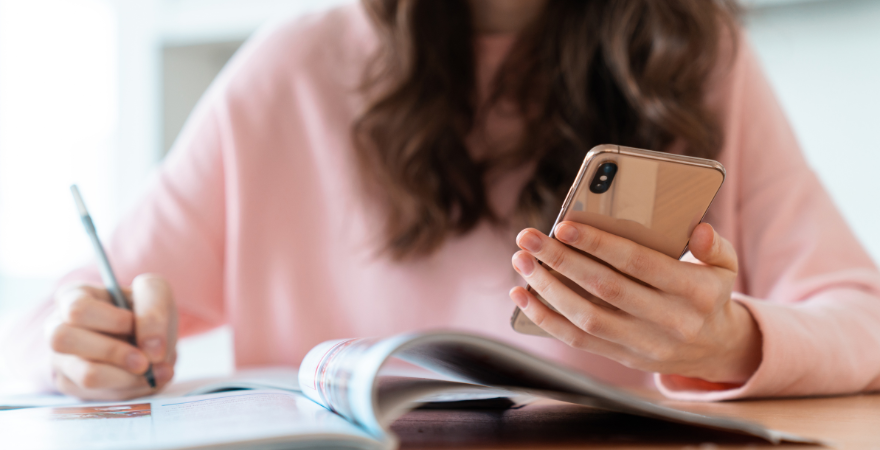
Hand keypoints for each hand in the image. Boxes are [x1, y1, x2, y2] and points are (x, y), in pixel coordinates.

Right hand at [45, 274, 177, 399]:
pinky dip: (131, 388)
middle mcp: (57, 328)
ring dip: (127, 376)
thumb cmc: (143, 309)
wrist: (146, 338)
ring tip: (154, 370)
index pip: (78, 310)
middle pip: (64, 341)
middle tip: (146, 359)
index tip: (135, 324)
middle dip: (113, 352)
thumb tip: (152, 351)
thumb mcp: (155, 293)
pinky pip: (99, 395)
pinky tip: (147, 378)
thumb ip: (154, 311)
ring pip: (86, 375)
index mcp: (73, 297)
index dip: (112, 320)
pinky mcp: (72, 385)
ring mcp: (61, 360)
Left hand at [510, 222, 761, 383]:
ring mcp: (644, 345)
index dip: (599, 245)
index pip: (639, 263)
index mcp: (695, 292)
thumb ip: (714, 246)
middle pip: (605, 288)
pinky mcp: (623, 359)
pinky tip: (523, 296)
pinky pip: (578, 341)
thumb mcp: (724, 266)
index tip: (564, 226)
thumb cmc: (709, 293)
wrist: (714, 349)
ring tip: (522, 261)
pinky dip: (545, 318)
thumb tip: (698, 229)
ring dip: (547, 289)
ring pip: (586, 318)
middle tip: (528, 238)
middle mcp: (669, 322)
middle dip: (561, 261)